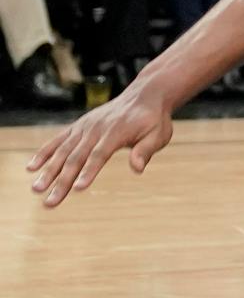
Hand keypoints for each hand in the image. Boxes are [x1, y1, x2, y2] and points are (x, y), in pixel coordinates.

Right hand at [27, 77, 175, 207]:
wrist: (145, 94)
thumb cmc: (153, 119)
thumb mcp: (159, 134)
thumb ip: (146, 150)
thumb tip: (137, 169)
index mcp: (116, 132)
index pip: (99, 154)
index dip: (89, 171)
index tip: (77, 189)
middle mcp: (96, 129)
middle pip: (76, 157)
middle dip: (62, 181)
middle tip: (50, 202)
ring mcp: (85, 127)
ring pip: (63, 151)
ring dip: (48, 171)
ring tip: (36, 190)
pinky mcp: (78, 126)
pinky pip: (58, 140)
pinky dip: (44, 153)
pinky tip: (31, 168)